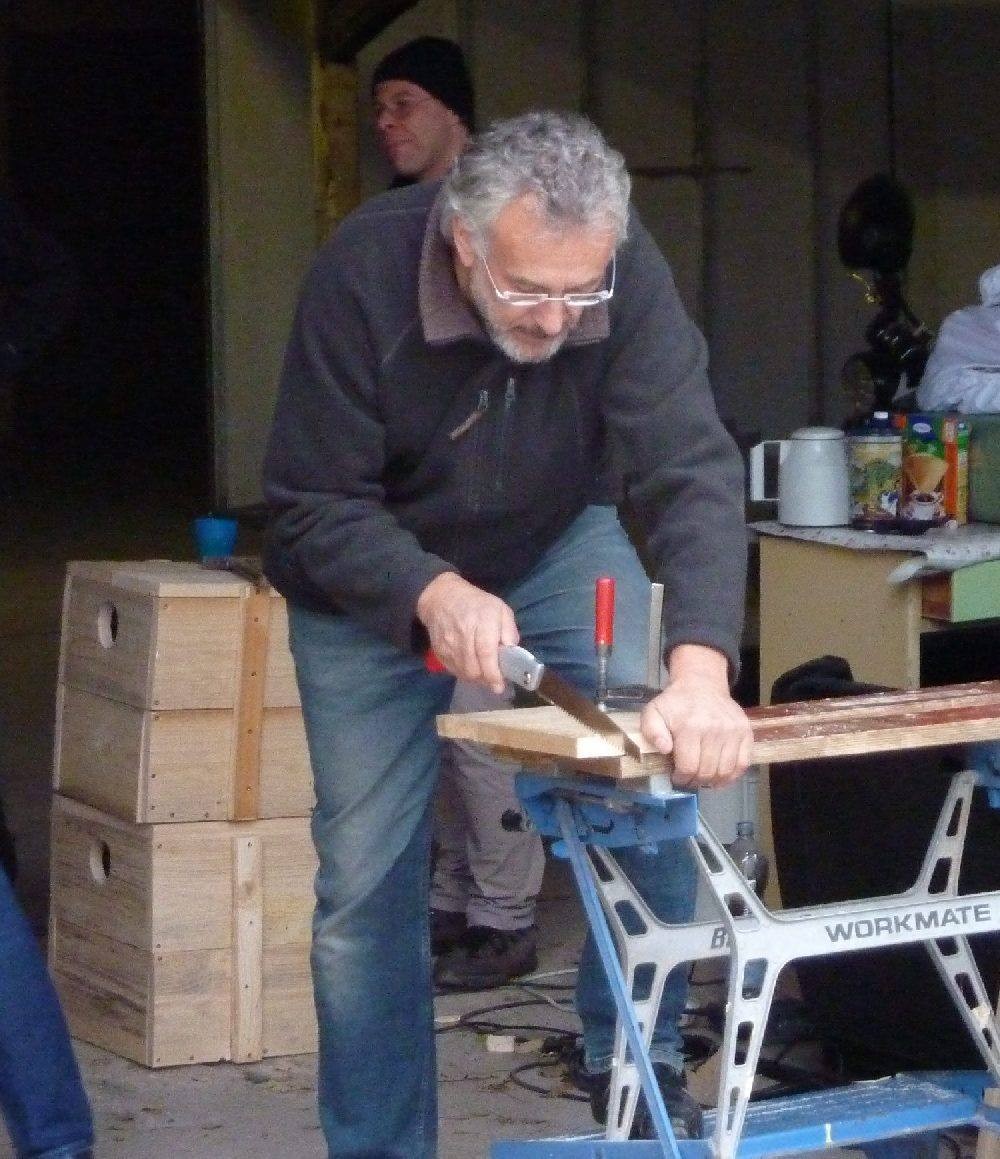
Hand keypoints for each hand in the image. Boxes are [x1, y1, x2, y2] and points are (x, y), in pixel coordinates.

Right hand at [416, 572, 518, 692]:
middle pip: (474, 668)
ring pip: (463, 672)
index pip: (486, 653)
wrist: (441, 598)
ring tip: (484, 674)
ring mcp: (448, 645)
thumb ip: (509, 631)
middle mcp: (463, 635)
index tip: (499, 686)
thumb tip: (513, 653)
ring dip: (476, 678)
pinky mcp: (439, 651)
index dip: (493, 673)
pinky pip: (453, 670)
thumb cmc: (477, 604)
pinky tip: (472, 667)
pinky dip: (464, 673)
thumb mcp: (500, 609)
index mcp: (482, 622)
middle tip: (494, 680)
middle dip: (486, 679)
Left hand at [640, 644, 752, 786]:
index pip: (688, 767)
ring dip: (713, 781)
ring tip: (703, 778)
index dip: (681, 778)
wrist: (701, 685)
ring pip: (725, 771)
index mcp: (690, 726)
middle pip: (707, 772)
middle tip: (689, 779)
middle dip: (695, 781)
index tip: (676, 778)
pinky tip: (720, 776)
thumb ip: (652, 731)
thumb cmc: (675, 704)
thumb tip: (664, 749)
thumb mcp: (653, 712)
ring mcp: (733, 731)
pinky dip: (732, 776)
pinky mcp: (746, 733)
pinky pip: (743, 764)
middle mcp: (715, 729)